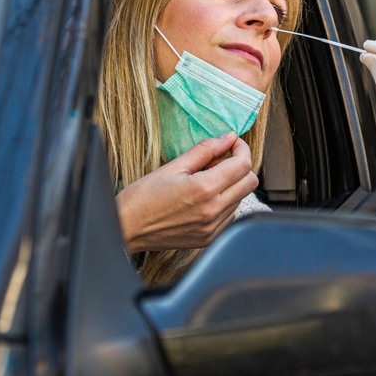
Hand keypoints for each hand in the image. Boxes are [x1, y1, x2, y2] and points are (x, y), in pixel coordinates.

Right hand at [116, 133, 258, 253]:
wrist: (126, 228)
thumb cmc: (142, 198)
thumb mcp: (173, 166)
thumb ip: (205, 150)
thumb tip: (228, 138)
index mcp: (204, 189)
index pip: (243, 164)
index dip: (241, 149)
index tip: (232, 144)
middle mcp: (213, 210)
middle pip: (250, 181)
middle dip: (239, 166)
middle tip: (218, 161)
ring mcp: (213, 227)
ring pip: (241, 198)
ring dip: (230, 185)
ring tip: (205, 180)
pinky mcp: (209, 238)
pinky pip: (230, 215)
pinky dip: (223, 202)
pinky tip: (203, 198)